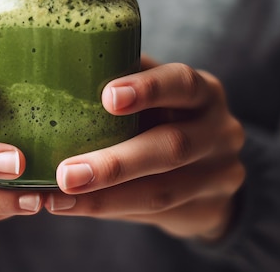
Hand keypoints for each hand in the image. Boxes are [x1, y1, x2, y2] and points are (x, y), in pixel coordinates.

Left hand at [44, 55, 245, 239]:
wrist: (213, 171)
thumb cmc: (165, 118)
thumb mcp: (156, 95)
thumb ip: (124, 80)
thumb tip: (60, 63)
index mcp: (204, 92)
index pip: (182, 83)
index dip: (148, 89)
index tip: (108, 98)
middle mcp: (220, 131)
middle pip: (172, 147)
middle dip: (115, 163)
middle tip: (66, 174)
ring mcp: (221, 174)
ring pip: (162, 191)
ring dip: (104, 197)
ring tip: (58, 199)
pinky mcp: (211, 210)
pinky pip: (156, 215)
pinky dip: (110, 209)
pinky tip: (75, 207)